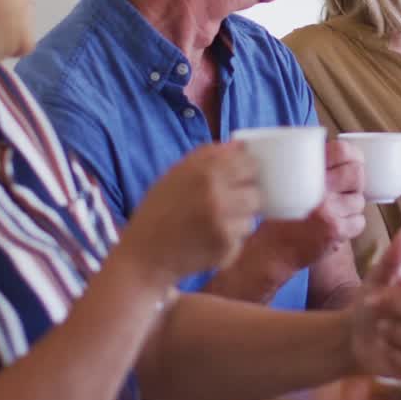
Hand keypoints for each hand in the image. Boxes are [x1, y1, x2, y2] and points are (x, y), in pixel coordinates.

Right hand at [120, 142, 260, 285]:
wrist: (144, 255)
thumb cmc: (160, 211)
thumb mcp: (177, 173)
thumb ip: (209, 156)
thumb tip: (241, 145)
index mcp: (205, 171)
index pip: (248, 163)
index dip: (245, 172)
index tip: (238, 179)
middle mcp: (216, 194)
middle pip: (256, 191)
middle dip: (244, 197)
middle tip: (226, 204)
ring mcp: (224, 223)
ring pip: (252, 216)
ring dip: (239, 220)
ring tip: (214, 224)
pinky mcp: (227, 247)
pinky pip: (242, 237)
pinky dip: (231, 239)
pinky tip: (209, 239)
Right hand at [254, 140, 366, 268]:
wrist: (273, 250)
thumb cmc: (283, 216)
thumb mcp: (290, 184)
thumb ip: (313, 170)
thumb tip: (350, 156)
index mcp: (306, 171)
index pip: (341, 150)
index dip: (353, 154)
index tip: (352, 161)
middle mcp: (318, 188)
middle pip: (357, 173)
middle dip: (355, 182)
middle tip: (344, 190)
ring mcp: (328, 210)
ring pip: (359, 200)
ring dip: (351, 207)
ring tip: (334, 212)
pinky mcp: (336, 230)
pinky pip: (359, 222)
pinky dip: (351, 225)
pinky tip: (335, 226)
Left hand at [346, 228, 400, 378]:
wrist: (350, 336)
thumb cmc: (369, 304)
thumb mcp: (376, 279)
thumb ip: (392, 258)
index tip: (391, 278)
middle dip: (395, 307)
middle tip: (372, 305)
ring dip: (392, 333)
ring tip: (379, 329)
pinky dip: (389, 354)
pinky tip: (381, 347)